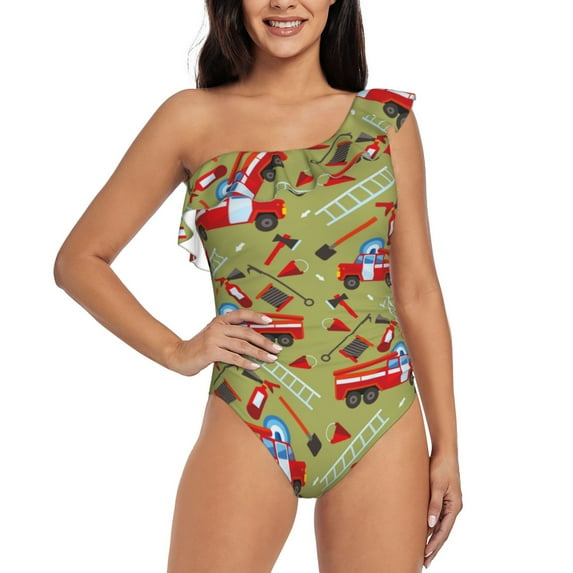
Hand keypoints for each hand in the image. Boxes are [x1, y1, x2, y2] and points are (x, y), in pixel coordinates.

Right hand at [167, 310, 281, 375]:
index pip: (241, 314)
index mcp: (220, 320)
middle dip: (264, 341)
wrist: (178, 355)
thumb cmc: (199, 347)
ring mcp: (214, 339)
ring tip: (270, 359)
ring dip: (259, 353)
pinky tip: (255, 366)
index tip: (270, 321)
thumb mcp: (213, 335)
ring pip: (242, 345)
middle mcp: (218, 327)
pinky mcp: (211, 352)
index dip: (256, 317)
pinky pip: (233, 357)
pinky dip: (245, 362)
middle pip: (246, 332)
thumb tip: (252, 340)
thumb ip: (228, 333)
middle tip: (276, 348)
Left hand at [424, 453, 461, 567]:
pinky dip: (432, 527)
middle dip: (434, 548)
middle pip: (443, 532)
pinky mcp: (443, 498)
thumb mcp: (436, 485)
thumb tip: (431, 524)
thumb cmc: (440, 466)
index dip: (434, 544)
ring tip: (424, 553)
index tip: (426, 556)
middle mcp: (453, 507)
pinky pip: (438, 517)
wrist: (444, 452)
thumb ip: (434, 504)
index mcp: (454, 506)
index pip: (444, 531)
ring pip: (441, 526)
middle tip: (425, 562)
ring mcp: (449, 503)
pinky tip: (425, 532)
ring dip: (433, 539)